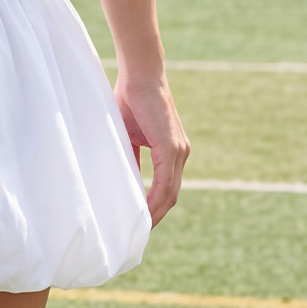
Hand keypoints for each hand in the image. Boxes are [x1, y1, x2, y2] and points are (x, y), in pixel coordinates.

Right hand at [114, 73, 189, 226]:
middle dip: (156, 216)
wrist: (140, 74)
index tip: (141, 220)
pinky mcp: (170, 147)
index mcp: (172, 150)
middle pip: (171, 196)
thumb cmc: (130, 98)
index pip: (168, 187)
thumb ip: (131, 154)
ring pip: (170, 193)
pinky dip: (154, 198)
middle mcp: (181, 153)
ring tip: (140, 228)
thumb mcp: (129, 134)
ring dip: (156, 212)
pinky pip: (164, 181)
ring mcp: (178, 151)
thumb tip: (125, 178)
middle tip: (140, 233)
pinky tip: (143, 211)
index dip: (156, 205)